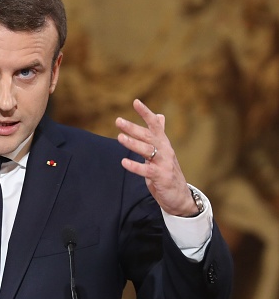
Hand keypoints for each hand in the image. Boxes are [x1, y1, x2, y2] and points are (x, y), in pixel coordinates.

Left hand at [115, 99, 196, 215]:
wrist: (179, 196)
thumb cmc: (167, 171)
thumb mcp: (163, 151)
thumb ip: (159, 134)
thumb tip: (160, 115)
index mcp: (164, 143)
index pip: (155, 125)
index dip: (146, 113)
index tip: (135, 102)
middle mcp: (165, 151)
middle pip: (148, 136)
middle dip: (133, 128)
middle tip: (118, 121)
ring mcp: (164, 163)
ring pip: (148, 150)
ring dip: (133, 143)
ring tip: (119, 137)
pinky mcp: (161, 177)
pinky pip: (147, 170)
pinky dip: (135, 166)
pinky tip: (124, 162)